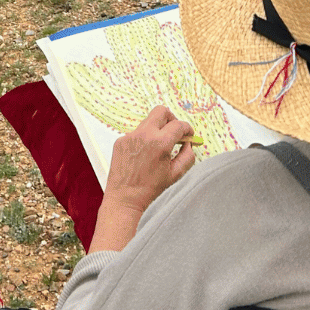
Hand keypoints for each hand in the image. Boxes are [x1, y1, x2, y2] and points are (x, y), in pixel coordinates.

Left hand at [88, 106, 196, 252]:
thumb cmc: (150, 189)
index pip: (178, 125)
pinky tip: (144, 156)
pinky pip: (136, 133)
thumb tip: (189, 143)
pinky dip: (144, 139)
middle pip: (161, 111)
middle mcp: (144, 134)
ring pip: (148, 122)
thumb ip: (188, 155)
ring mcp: (130, 136)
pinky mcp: (120, 140)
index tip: (188, 134)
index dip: (187, 129)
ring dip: (157, 130)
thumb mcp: (176, 174)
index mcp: (160, 143)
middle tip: (174, 132)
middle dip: (172, 119)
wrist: (125, 198)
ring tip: (158, 148)